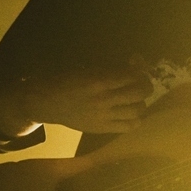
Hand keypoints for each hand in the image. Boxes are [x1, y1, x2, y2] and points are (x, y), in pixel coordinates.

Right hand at [0, 67, 152, 135]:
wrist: (45, 102)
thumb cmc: (66, 80)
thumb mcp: (88, 68)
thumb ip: (113, 67)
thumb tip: (137, 62)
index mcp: (99, 81)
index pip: (132, 75)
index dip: (139, 70)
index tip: (138, 69)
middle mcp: (104, 100)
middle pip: (140, 93)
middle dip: (145, 85)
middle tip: (142, 83)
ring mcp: (104, 116)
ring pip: (138, 110)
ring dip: (141, 102)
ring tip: (136, 98)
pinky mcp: (101, 128)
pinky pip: (128, 127)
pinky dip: (135, 119)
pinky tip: (132, 113)